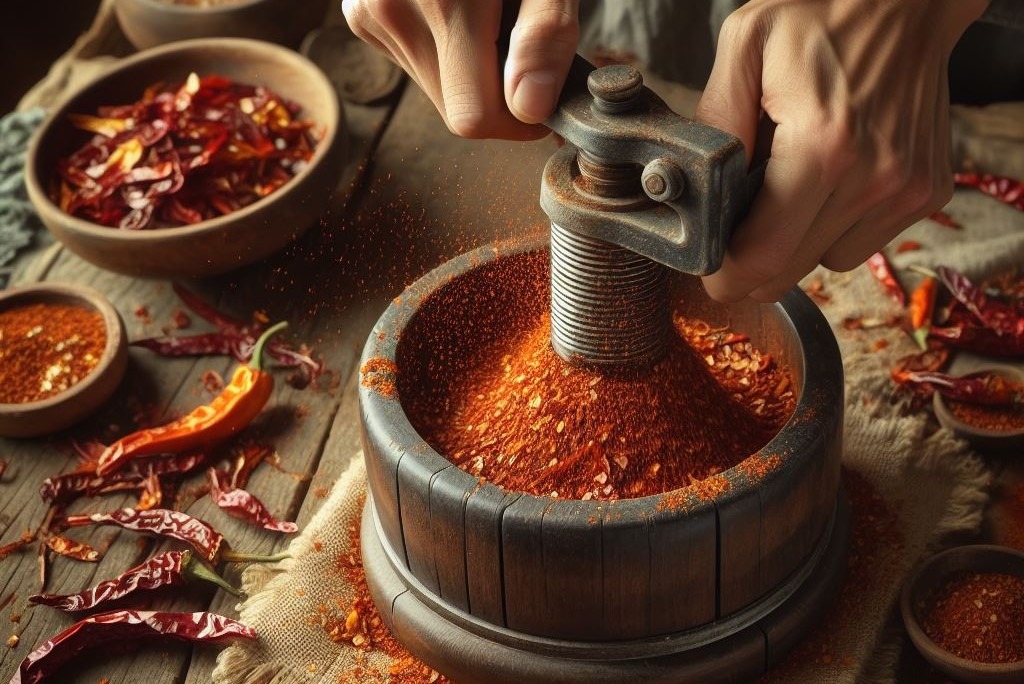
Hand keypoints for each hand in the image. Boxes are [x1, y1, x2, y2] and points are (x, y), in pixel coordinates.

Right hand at [341, 0, 580, 139]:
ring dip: (469, 72)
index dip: (517, 120)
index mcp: (445, 2)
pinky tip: (455, 10)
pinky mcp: (360, 15)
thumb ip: (544, 36)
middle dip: (496, 94)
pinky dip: (443, 50)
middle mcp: (393, 11)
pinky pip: (414, 62)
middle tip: (520, 47)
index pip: (473, 117)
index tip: (543, 100)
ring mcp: (369, 13)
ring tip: (486, 16)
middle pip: (455, 110)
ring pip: (435, 90)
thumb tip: (529, 108)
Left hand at [696, 0, 990, 302]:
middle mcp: (873, 180)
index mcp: (823, 148)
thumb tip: (696, 186)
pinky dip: (837, 225)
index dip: (725, 275)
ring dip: (797, 239)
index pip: (763, 256)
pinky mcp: (927, 194)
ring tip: (793, 181)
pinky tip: (832, 178)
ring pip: (825, 262)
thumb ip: (715, 118)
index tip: (709, 268)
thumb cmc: (823, 14)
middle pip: (790, 271)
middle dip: (754, 258)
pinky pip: (861, 243)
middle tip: (738, 221)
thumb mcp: (746, 44)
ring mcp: (905, 191)